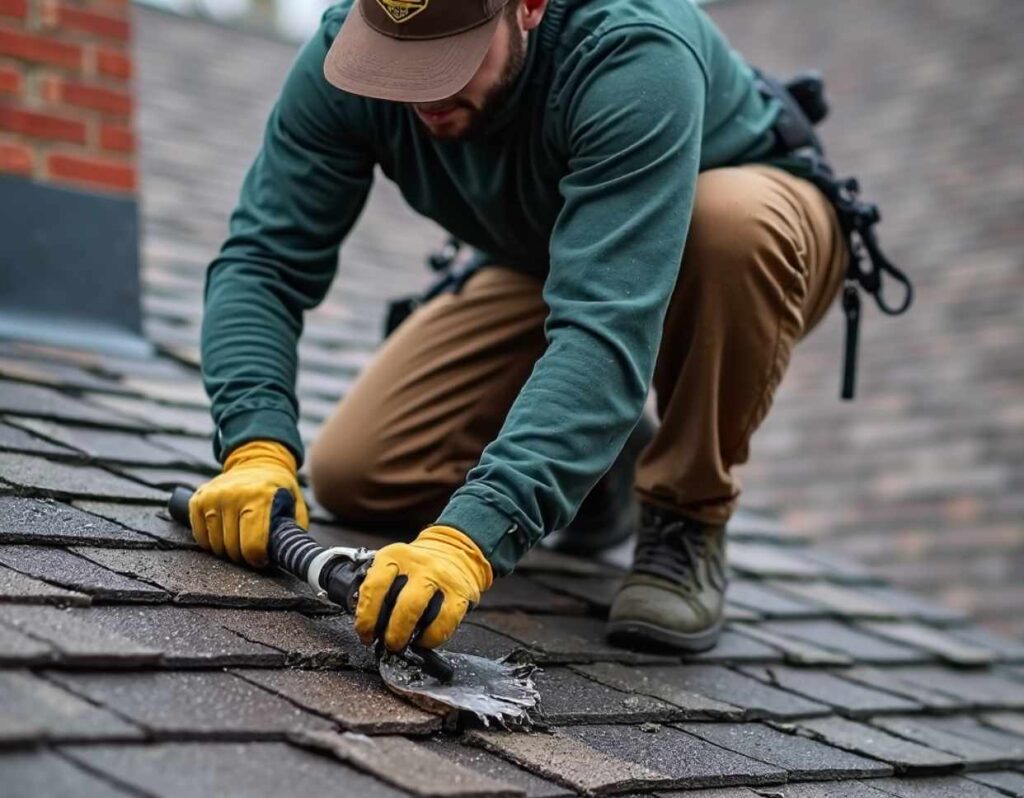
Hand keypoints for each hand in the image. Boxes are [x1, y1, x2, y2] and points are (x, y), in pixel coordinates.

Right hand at [189, 440, 307, 566]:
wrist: (257, 462)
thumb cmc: (278, 489)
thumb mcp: (296, 504)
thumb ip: (294, 529)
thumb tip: (286, 555)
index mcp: (260, 496)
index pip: (252, 544)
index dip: (257, 559)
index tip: (261, 559)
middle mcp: (234, 494)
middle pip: (232, 547)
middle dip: (242, 556)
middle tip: (251, 551)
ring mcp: (213, 495)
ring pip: (214, 543)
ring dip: (226, 550)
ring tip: (238, 543)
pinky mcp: (198, 498)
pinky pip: (199, 534)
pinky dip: (209, 542)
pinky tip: (222, 537)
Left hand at [354, 525, 492, 651]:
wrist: (454, 551)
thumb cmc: (417, 566)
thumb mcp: (393, 564)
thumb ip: (378, 587)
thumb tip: (366, 625)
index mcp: (394, 556)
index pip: (373, 587)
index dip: (366, 617)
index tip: (365, 632)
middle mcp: (419, 564)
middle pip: (399, 603)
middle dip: (389, 632)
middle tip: (386, 643)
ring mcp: (441, 578)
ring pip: (418, 611)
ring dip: (405, 634)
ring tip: (401, 644)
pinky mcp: (460, 594)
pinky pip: (443, 623)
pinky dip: (430, 638)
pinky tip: (423, 639)